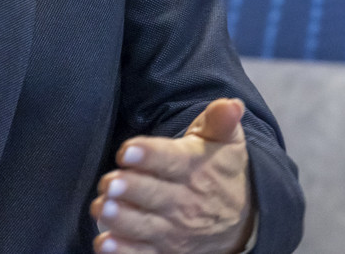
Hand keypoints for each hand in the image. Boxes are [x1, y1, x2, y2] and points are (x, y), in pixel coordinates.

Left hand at [91, 97, 254, 253]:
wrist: (241, 221)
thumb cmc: (223, 172)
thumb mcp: (227, 142)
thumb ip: (221, 121)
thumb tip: (230, 105)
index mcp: (194, 168)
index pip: (171, 160)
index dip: (149, 155)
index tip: (127, 150)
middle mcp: (183, 201)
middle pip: (154, 195)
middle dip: (130, 188)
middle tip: (109, 182)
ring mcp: (173, 230)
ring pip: (144, 226)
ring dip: (121, 219)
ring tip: (102, 208)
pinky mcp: (164, 251)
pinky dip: (122, 252)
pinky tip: (103, 243)